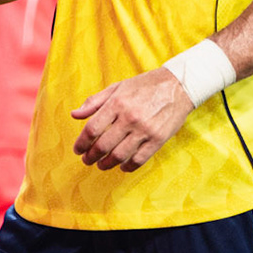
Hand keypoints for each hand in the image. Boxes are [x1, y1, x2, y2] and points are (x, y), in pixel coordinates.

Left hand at [71, 68, 193, 171]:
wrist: (178, 86)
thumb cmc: (144, 86)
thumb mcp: (117, 87)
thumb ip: (94, 102)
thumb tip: (74, 115)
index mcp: (117, 103)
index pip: (92, 129)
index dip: (82, 143)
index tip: (78, 149)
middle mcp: (129, 118)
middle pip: (103, 145)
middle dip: (91, 156)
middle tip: (87, 160)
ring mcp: (145, 130)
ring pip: (120, 155)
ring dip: (106, 164)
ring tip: (101, 164)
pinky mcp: (158, 139)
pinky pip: (139, 159)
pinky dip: (128, 167)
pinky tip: (122, 166)